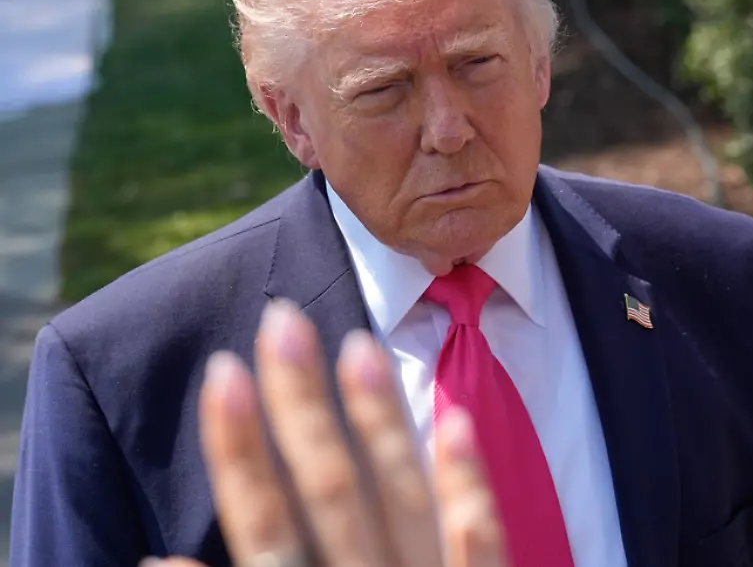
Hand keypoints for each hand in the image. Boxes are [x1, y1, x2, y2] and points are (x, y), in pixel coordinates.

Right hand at [142, 299, 505, 566]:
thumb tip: (157, 562)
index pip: (263, 529)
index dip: (239, 451)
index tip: (221, 374)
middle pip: (329, 497)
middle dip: (301, 411)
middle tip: (281, 323)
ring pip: (402, 502)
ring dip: (378, 424)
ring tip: (358, 346)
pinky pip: (482, 543)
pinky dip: (467, 483)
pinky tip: (455, 418)